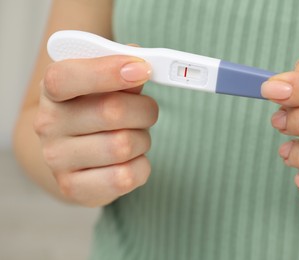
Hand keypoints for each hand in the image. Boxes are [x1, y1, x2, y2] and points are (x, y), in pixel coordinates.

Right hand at [34, 55, 157, 206]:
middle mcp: (48, 125)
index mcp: (52, 91)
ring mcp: (57, 160)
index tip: (142, 69)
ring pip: (124, 145)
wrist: (74, 154)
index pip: (67, 77)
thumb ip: (122, 71)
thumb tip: (141, 61)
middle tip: (146, 111)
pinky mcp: (74, 188)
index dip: (109, 71)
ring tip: (134, 136)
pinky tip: (130, 160)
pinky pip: (127, 176)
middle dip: (144, 109)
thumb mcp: (103, 85)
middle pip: (112, 111)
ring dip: (143, 139)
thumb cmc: (94, 112)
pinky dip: (141, 165)